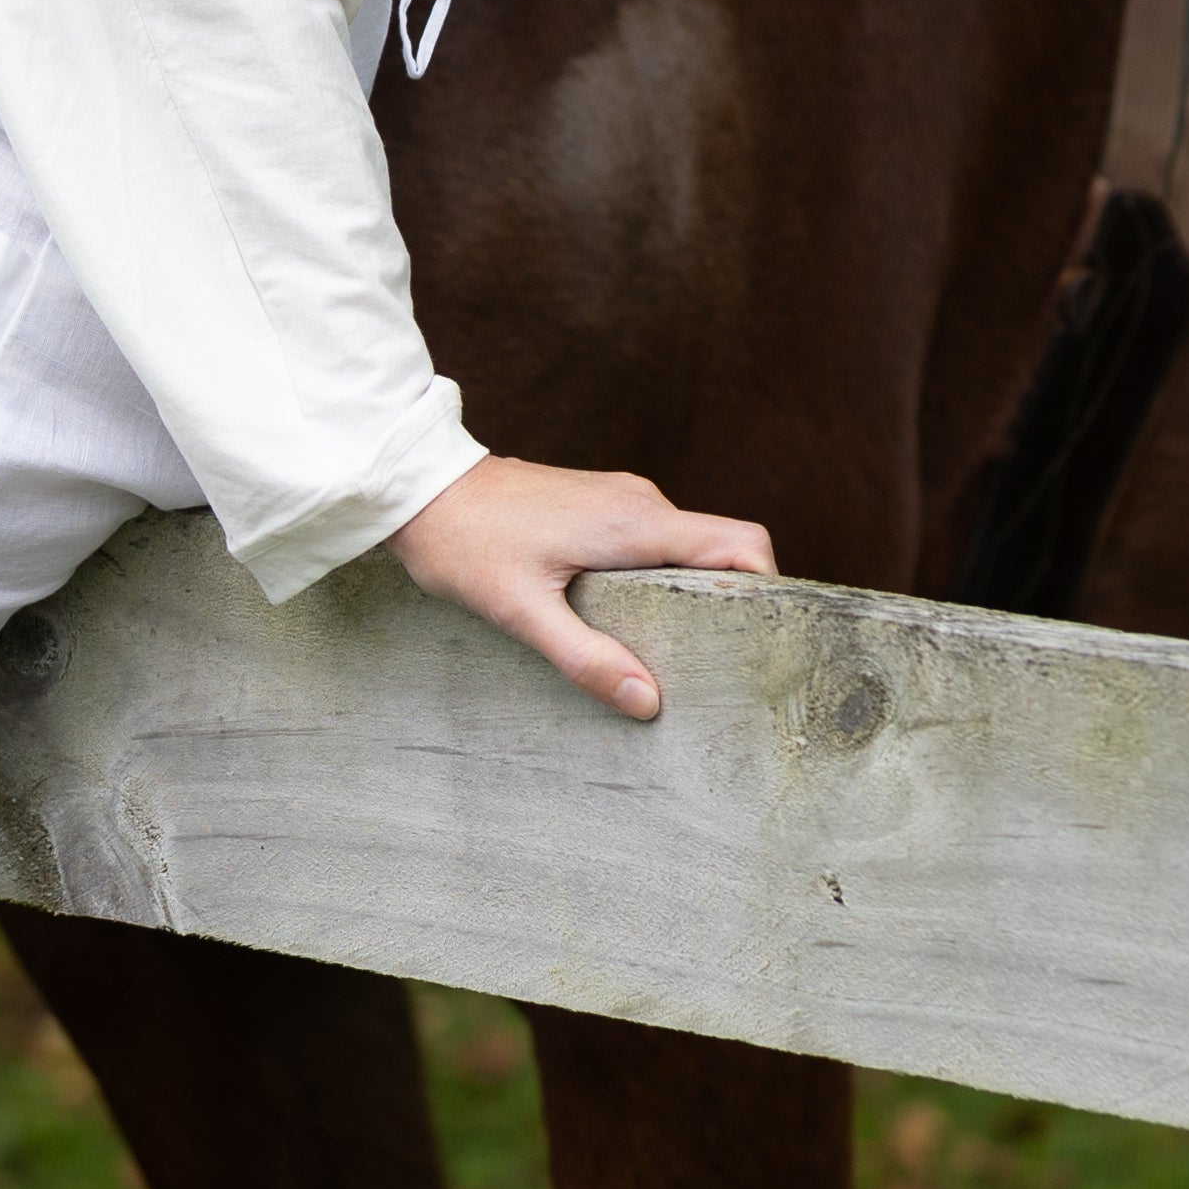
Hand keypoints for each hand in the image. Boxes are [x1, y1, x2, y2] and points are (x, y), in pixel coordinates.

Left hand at [388, 456, 775, 718]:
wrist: (419, 487)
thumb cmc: (465, 545)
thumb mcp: (521, 611)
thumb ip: (584, 656)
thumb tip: (646, 700)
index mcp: (635, 523)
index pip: (741, 543)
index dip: (770, 586)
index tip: (765, 638)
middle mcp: (640, 503)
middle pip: (725, 547)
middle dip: (734, 601)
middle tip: (724, 662)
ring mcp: (621, 499)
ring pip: (689, 546)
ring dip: (694, 592)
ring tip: (679, 653)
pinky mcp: (600, 504)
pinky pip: (655, 542)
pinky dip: (663, 579)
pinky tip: (636, 622)